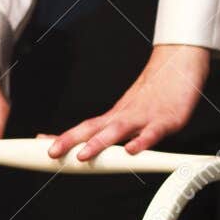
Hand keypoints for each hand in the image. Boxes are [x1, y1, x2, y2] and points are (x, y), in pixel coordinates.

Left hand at [47, 45, 210, 160]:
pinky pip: (152, 133)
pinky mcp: (165, 120)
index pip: (84, 128)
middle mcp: (124, 117)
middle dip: (70, 141)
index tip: (41, 143)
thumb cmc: (154, 93)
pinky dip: (141, 141)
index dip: (63, 137)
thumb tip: (92, 143)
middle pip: (93, 129)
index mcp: (115, 117)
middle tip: (51, 152)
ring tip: (84, 154)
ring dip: (99, 143)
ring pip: (117, 131)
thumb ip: (112, 129)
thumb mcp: (129, 112)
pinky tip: (131, 150)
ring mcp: (143, 118)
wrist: (179, 64)